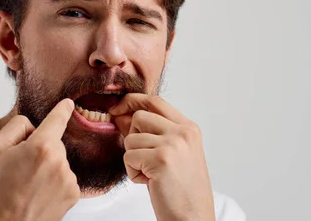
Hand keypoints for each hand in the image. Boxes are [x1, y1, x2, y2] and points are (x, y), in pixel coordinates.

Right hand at [0, 98, 79, 220]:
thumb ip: (17, 127)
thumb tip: (33, 126)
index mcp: (42, 147)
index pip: (57, 120)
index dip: (62, 109)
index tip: (68, 103)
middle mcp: (60, 162)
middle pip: (53, 143)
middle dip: (39, 148)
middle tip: (18, 169)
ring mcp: (69, 181)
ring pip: (58, 161)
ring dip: (46, 167)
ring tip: (26, 185)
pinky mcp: (72, 196)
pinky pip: (63, 178)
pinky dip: (53, 182)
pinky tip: (36, 193)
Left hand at [109, 94, 214, 220]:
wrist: (193, 218)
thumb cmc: (181, 190)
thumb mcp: (171, 154)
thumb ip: (151, 132)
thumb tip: (121, 114)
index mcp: (189, 128)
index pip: (155, 101)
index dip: (132, 101)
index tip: (118, 108)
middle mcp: (183, 132)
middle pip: (139, 117)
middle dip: (132, 137)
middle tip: (144, 159)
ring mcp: (173, 144)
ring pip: (131, 138)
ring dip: (133, 159)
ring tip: (150, 174)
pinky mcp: (161, 159)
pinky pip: (128, 156)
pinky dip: (132, 172)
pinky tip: (149, 182)